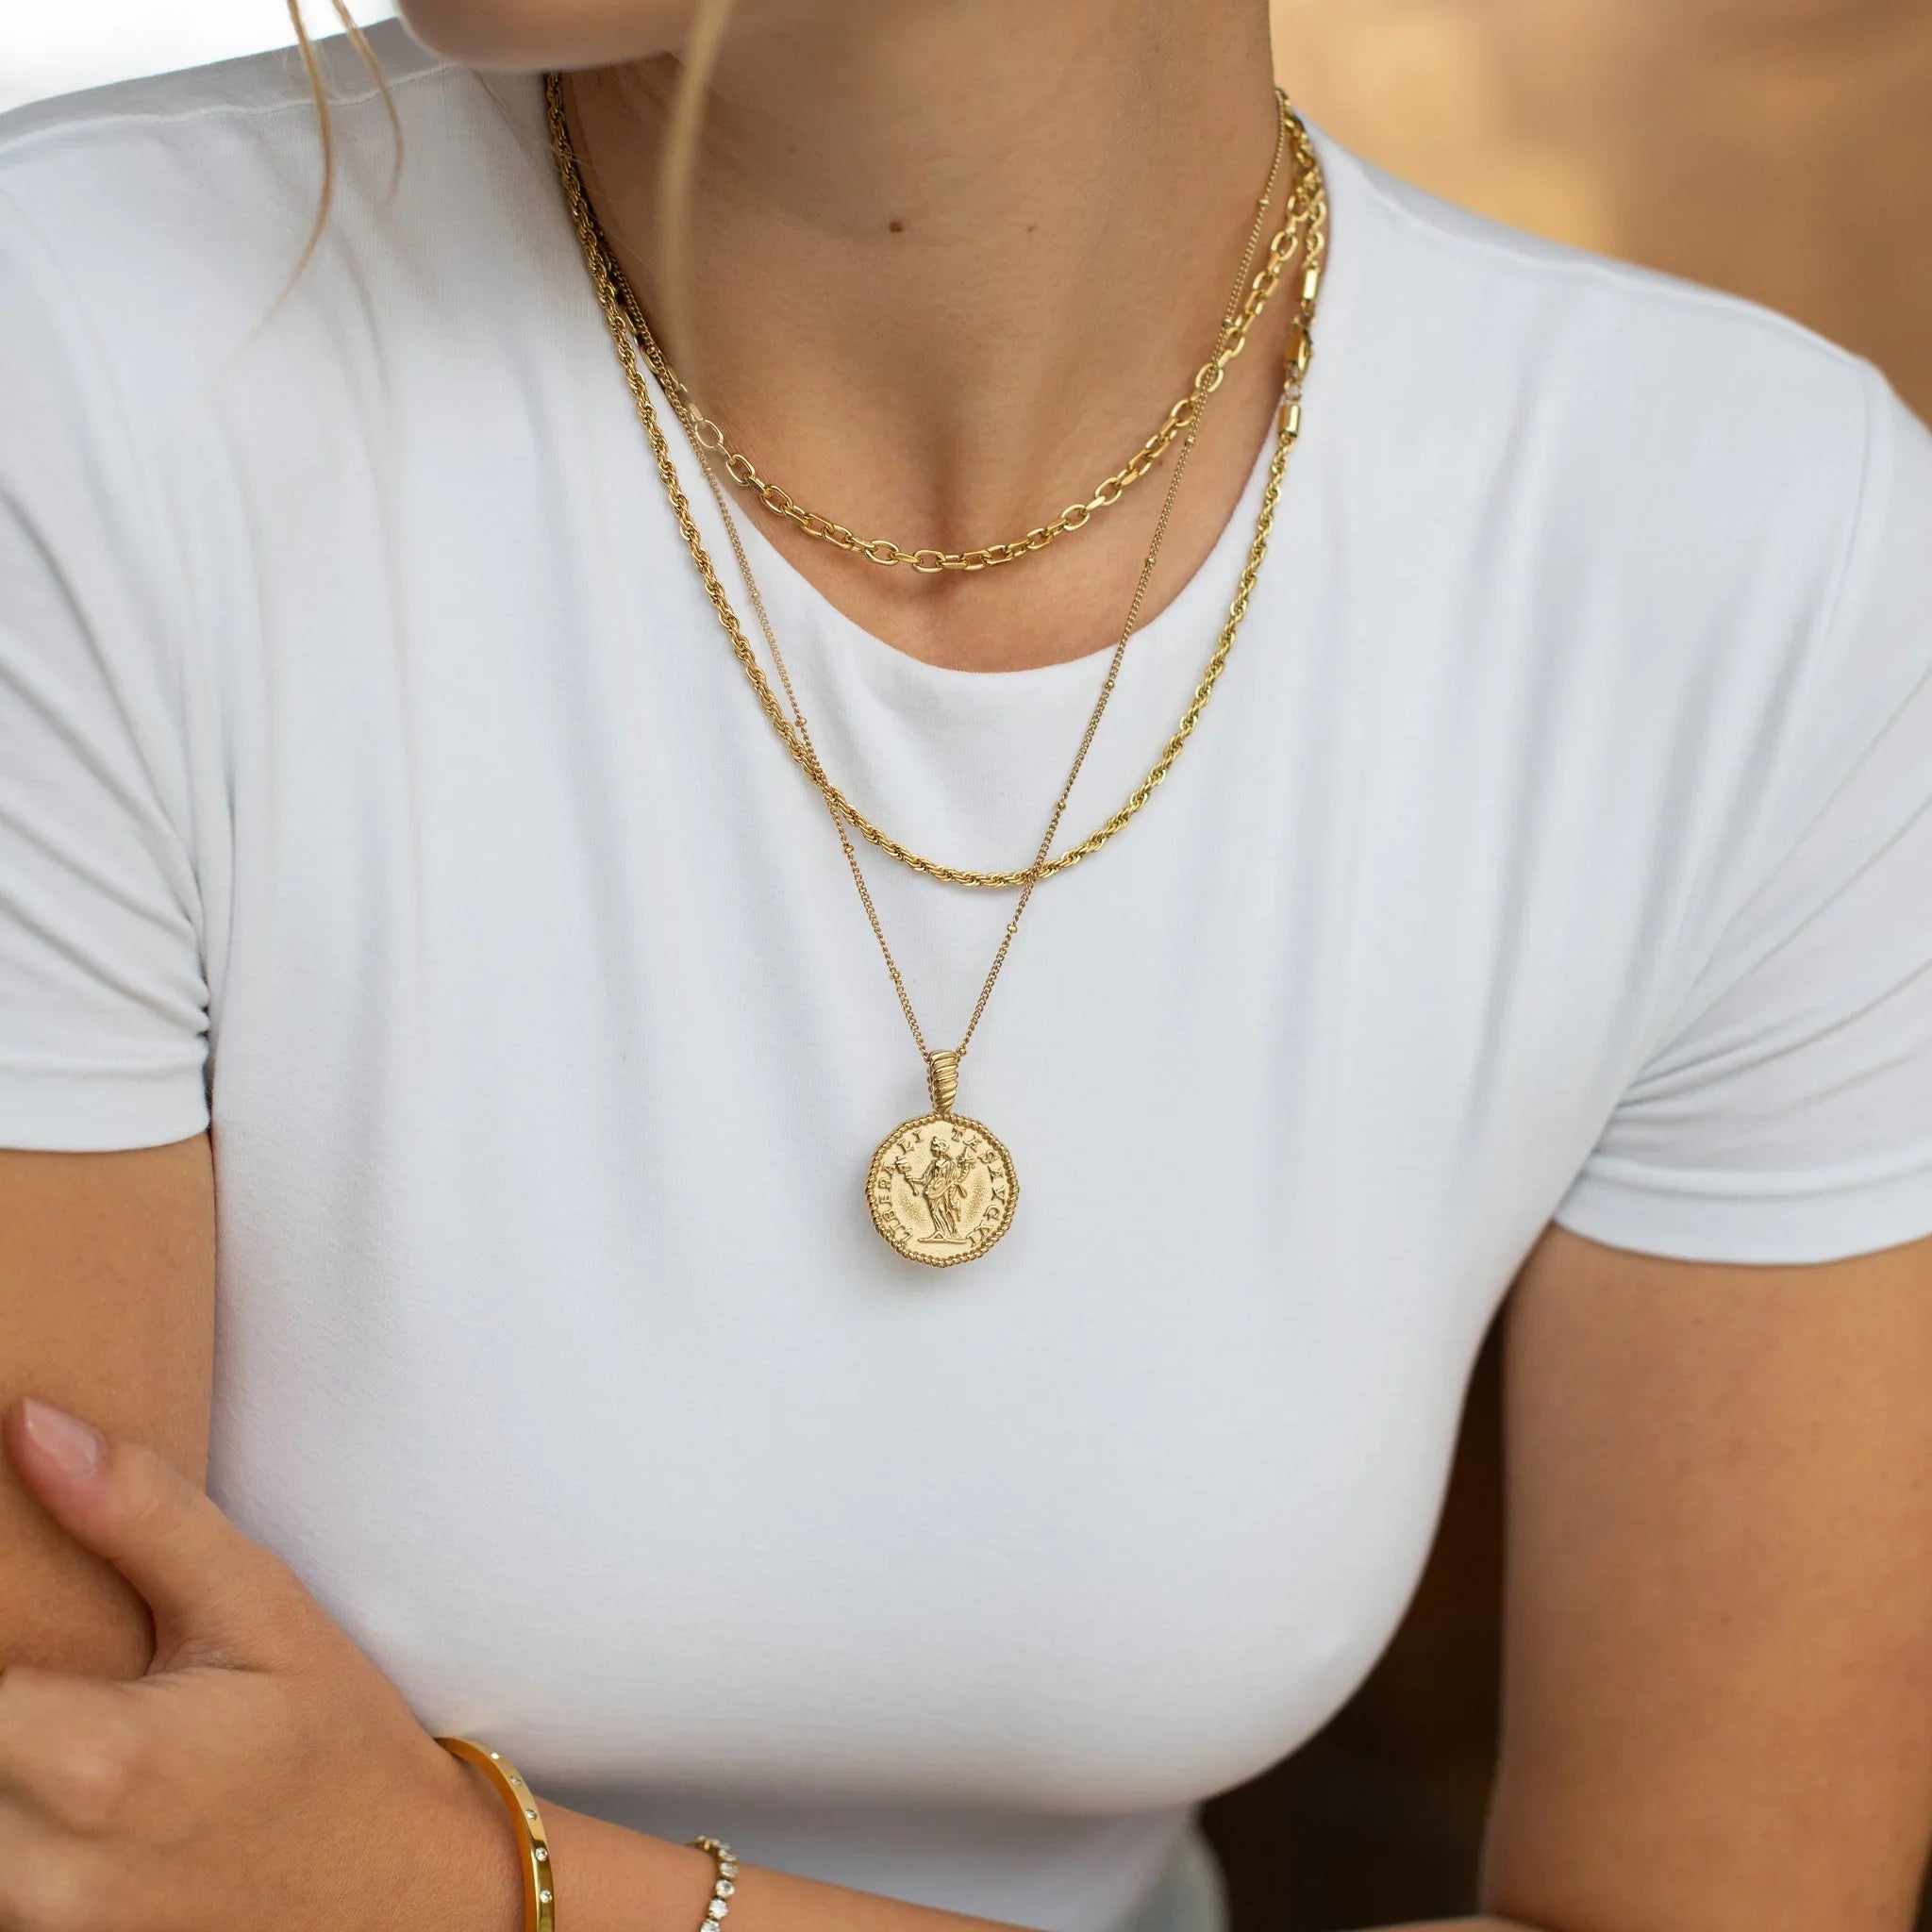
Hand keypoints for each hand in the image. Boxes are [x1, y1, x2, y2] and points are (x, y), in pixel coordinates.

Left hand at [0, 1397, 521, 1931]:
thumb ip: (143, 1516)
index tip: (24, 1596)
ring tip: (64, 1691)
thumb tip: (29, 1427)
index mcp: (102, 1764)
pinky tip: (52, 1762)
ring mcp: (43, 1930)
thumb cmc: (333, 1736)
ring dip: (3, 1745)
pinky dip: (12, 1807)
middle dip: (2, 1681)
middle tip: (58, 1646)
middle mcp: (48, 1868)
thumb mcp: (262, 1607)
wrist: (392, 1889)